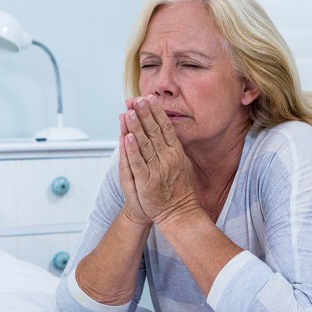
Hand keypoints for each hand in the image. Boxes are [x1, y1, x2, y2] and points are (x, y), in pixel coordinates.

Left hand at [121, 95, 197, 223]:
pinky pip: (138, 163)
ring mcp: (157, 170)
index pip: (166, 128)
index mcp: (177, 153)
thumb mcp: (184, 165)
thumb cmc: (180, 190)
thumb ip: (176, 149)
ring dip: (136, 126)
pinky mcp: (146, 182)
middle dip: (145, 114)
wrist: (180, 213)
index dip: (157, 112)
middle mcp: (168, 159)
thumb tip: (171, 132)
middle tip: (137, 98)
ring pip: (145, 144)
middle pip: (154, 132)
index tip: (150, 99)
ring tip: (129, 111)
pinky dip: (132, 149)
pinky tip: (127, 136)